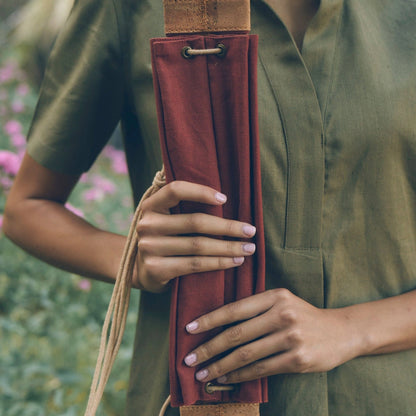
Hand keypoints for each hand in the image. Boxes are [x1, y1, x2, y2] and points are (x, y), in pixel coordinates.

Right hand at [133, 181, 256, 292]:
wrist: (140, 270)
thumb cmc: (164, 238)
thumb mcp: (166, 217)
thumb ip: (182, 205)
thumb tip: (222, 196)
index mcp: (151, 206)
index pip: (176, 190)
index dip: (201, 192)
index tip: (225, 199)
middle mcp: (148, 225)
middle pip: (195, 222)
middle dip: (228, 227)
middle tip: (251, 231)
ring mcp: (149, 248)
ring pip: (198, 246)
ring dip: (228, 247)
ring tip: (248, 248)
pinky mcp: (156, 269)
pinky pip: (194, 265)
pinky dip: (218, 263)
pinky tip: (234, 262)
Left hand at [183, 289, 364, 383]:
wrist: (341, 331)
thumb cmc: (304, 316)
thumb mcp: (282, 302)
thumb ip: (256, 308)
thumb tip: (219, 325)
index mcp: (274, 296)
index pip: (234, 309)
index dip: (209, 319)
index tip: (189, 329)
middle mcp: (282, 314)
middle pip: (236, 334)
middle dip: (208, 348)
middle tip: (190, 358)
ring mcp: (291, 337)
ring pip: (246, 354)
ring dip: (220, 366)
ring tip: (203, 373)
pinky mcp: (298, 360)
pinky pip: (261, 369)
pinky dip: (240, 375)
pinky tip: (226, 378)